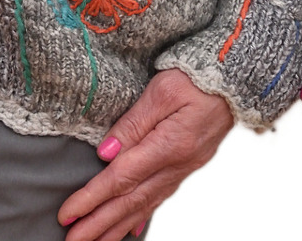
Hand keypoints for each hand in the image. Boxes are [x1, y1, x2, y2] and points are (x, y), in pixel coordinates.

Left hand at [57, 69, 234, 239]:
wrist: (234, 79)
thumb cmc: (196, 77)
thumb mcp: (161, 91)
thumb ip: (132, 123)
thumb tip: (105, 154)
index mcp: (169, 146)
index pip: (121, 179)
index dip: (92, 199)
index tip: (68, 214)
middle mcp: (178, 165)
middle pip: (131, 201)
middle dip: (99, 224)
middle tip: (72, 240)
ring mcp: (185, 168)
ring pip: (145, 204)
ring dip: (117, 226)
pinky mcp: (188, 164)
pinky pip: (161, 196)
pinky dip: (142, 215)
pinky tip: (131, 228)